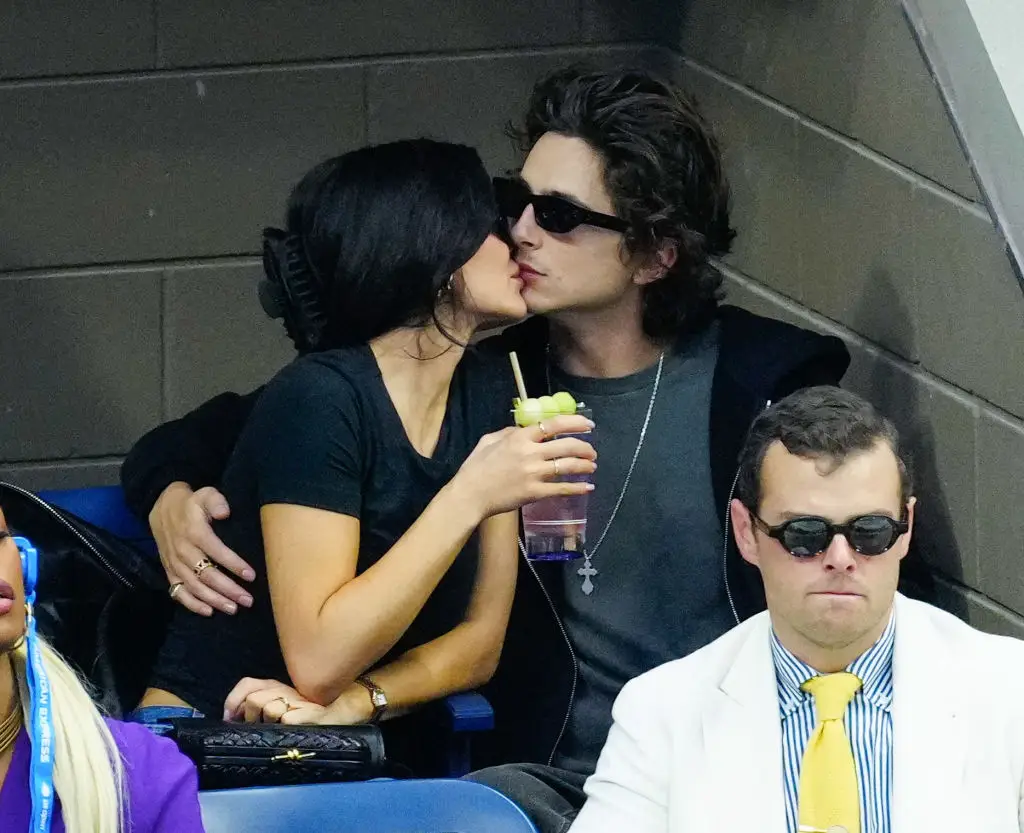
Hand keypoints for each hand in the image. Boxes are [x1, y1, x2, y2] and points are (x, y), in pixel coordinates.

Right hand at [150, 482, 255, 616]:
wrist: (161, 507)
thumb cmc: (192, 503)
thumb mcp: (205, 494)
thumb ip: (216, 501)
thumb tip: (225, 512)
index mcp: (194, 532)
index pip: (216, 551)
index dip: (233, 564)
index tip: (251, 576)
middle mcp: (182, 550)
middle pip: (206, 575)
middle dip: (228, 589)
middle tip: (248, 600)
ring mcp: (174, 563)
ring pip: (194, 587)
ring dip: (213, 600)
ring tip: (233, 609)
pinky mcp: (169, 570)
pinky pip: (178, 591)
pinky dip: (191, 604)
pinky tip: (208, 612)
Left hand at [224, 677, 371, 724]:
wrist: (348, 709)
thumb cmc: (315, 713)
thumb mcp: (286, 707)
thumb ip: (264, 707)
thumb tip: (234, 718)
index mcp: (278, 686)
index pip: (248, 684)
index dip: (234, 700)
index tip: (230, 718)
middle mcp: (286, 689)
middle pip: (255, 700)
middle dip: (252, 718)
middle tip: (260, 728)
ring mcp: (299, 701)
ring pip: (269, 709)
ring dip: (270, 723)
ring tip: (281, 729)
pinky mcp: (311, 713)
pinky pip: (287, 720)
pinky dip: (287, 726)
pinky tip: (295, 729)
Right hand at [453, 414, 596, 519]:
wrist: (469, 495)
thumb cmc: (475, 467)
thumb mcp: (489, 440)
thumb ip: (509, 432)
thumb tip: (525, 429)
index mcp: (520, 438)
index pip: (553, 425)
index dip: (575, 422)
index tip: (588, 424)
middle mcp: (530, 453)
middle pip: (567, 446)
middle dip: (585, 447)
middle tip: (591, 451)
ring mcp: (534, 474)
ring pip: (568, 466)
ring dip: (584, 466)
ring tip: (592, 467)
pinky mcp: (535, 493)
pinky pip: (561, 489)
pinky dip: (578, 488)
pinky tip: (587, 487)